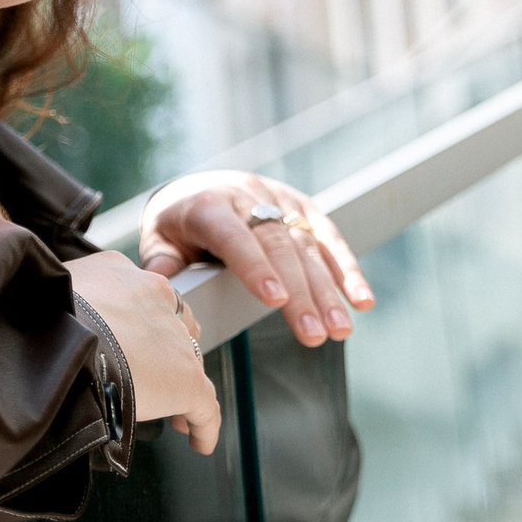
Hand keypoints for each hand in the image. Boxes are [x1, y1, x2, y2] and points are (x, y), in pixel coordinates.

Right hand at [65, 251, 222, 454]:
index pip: (143, 297)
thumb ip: (61, 306)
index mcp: (118, 273)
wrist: (58, 344)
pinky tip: (199, 442)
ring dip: (184, 388)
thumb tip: (49, 328)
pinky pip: (205, 406)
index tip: (135, 343)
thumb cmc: (40, 323)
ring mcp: (174, 339)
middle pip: (174, 326)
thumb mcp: (47, 299)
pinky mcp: (186, 379)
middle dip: (168, 351)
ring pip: (190, 363)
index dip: (143, 324)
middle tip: (157, 377)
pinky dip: (204, 426)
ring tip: (177, 418)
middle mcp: (154, 297)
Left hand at [138, 173, 373, 348]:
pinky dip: (348, 271)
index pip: (234, 236)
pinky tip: (362, 300)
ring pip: (307, 246)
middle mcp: (248, 197)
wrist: (199, 186)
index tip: (275, 298)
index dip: (255, 266)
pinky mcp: (303, 208)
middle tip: (315, 334)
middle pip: (278, 247)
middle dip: (300, 293)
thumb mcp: (159, 240)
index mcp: (209, 205)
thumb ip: (163, 267)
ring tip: (340, 330)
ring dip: (328, 291)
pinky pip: (328, 239)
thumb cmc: (177, 226)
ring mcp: (280, 200)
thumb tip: (162, 297)